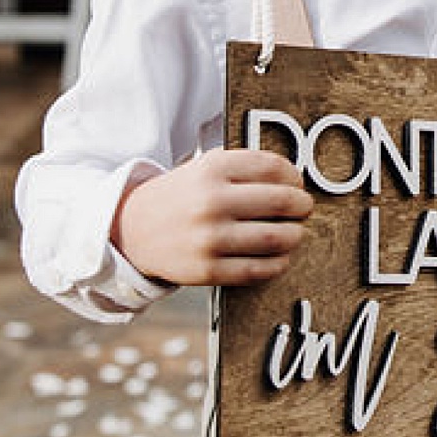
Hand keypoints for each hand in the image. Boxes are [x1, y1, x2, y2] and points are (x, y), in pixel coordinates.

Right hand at [110, 147, 313, 286]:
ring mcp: (210, 238)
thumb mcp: (203, 167)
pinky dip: (279, 263)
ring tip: (293, 233)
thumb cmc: (181, 197)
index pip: (274, 168)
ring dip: (295, 235)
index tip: (297, 183)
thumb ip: (243, 166)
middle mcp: (212, 201)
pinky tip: (279, 257)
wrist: (133, 230)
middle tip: (303, 208)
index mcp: (212, 169)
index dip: (295, 176)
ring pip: (278, 238)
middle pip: (282, 202)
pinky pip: (260, 270)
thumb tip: (293, 179)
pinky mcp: (208, 270)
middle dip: (302, 206)